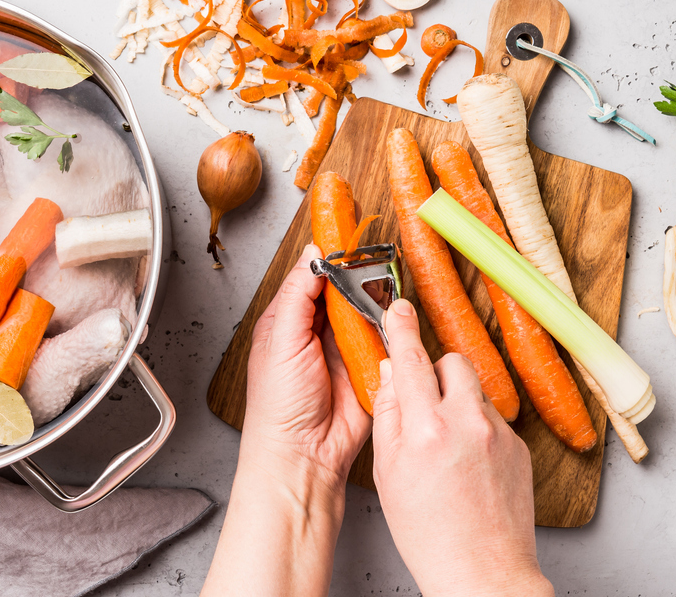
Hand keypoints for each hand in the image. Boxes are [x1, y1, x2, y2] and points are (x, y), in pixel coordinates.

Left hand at [202, 244, 371, 596]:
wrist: (304, 456)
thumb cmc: (278, 407)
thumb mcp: (281, 338)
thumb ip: (299, 293)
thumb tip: (314, 253)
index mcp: (289, 319)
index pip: (313, 273)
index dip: (330, 250)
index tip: (346, 220)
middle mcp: (318, 331)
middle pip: (346, 288)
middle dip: (360, 272)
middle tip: (377, 249)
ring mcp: (346, 349)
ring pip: (369, 310)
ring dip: (378, 300)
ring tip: (387, 281)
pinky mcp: (371, 368)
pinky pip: (388, 339)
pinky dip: (393, 328)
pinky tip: (396, 317)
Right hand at [371, 299, 552, 596]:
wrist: (482, 572)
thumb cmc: (429, 533)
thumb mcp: (388, 473)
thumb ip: (389, 416)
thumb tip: (392, 374)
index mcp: (426, 428)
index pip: (411, 358)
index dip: (402, 328)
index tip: (398, 308)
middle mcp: (467, 422)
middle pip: (452, 362)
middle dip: (436, 374)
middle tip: (423, 406)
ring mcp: (499, 433)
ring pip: (475, 389)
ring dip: (458, 402)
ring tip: (446, 445)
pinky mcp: (520, 446)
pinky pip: (494, 418)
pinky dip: (478, 429)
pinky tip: (469, 465)